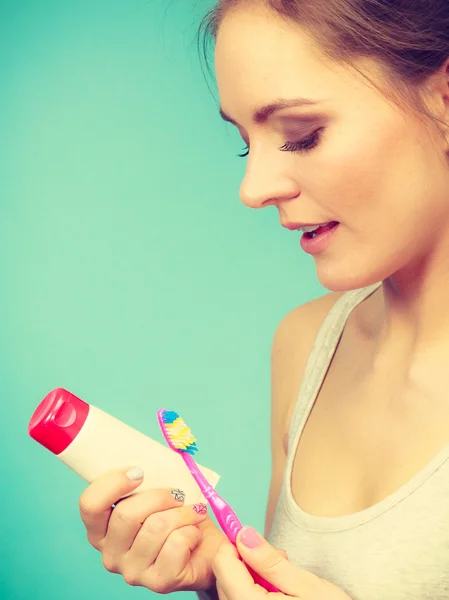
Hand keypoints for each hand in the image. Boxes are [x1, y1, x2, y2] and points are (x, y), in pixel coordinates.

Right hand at [79, 467, 223, 592]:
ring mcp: (132, 571)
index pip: (89, 505)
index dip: (113, 483)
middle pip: (126, 515)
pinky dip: (191, 531)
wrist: (206, 548)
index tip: (139, 471)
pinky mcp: (158, 582)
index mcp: (101, 529)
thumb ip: (145, 477)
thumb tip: (148, 453)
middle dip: (159, 496)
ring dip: (182, 513)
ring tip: (193, 512)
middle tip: (178, 494)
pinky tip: (194, 534)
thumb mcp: (156, 491)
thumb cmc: (177, 515)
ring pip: (155, 527)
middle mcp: (110, 554)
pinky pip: (176, 544)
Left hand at [212, 526, 351, 598]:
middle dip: (242, 559)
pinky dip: (251, 589)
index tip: (246, 531)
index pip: (223, 565)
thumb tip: (244, 535)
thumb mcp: (305, 585)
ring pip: (230, 591)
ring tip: (280, 575)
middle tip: (276, 556)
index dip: (232, 543)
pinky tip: (275, 589)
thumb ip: (269, 561)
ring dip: (247, 575)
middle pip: (224, 578)